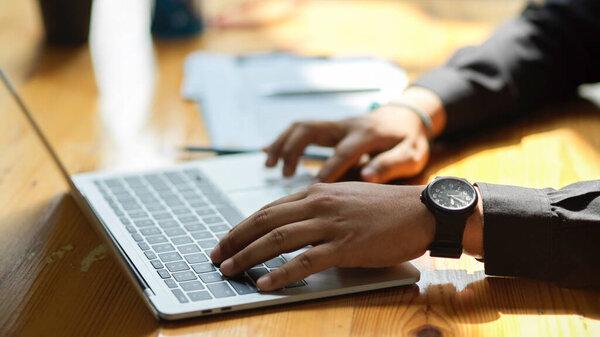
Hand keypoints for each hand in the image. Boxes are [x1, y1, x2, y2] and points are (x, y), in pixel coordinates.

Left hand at [210, 182, 435, 290]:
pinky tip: (266, 283)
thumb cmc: (385, 209)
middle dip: (235, 240)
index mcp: (315, 192)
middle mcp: (318, 203)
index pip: (268, 208)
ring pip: (278, 238)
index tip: (225, 241)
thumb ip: (317, 211)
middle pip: (265, 220)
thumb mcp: (344, 200)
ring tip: (229, 270)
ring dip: (249, 255)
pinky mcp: (346, 245)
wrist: (421, 211)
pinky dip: (282, 273)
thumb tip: (289, 228)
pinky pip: (306, 261)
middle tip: (215, 256)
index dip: (242, 226)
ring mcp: (331, 223)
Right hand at [264, 87, 445, 182]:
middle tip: (283, 174)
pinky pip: (302, 129)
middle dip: (292, 150)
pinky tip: (268, 153)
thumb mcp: (411, 154)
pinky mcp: (330, 128)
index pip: (343, 153)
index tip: (313, 189)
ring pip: (301, 126)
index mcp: (367, 134)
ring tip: (269, 165)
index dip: (328, 170)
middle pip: (311, 130)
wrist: (409, 116)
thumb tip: (367, 177)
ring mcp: (336, 124)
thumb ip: (391, 165)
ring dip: (282, 143)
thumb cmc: (409, 141)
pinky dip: (284, 139)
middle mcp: (347, 126)